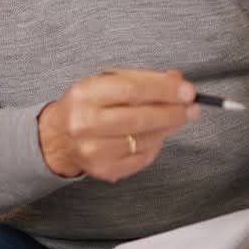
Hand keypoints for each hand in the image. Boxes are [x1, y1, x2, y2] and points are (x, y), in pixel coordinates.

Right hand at [38, 69, 200, 182]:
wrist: (58, 137)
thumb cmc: (86, 106)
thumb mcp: (107, 82)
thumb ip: (143, 79)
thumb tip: (177, 82)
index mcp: (85, 94)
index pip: (132, 89)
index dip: (164, 90)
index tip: (187, 91)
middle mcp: (85, 123)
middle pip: (140, 118)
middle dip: (173, 112)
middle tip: (191, 108)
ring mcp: (93, 149)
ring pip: (145, 140)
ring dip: (166, 129)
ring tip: (173, 119)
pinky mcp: (103, 169)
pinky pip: (141, 158)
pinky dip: (154, 146)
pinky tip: (153, 136)